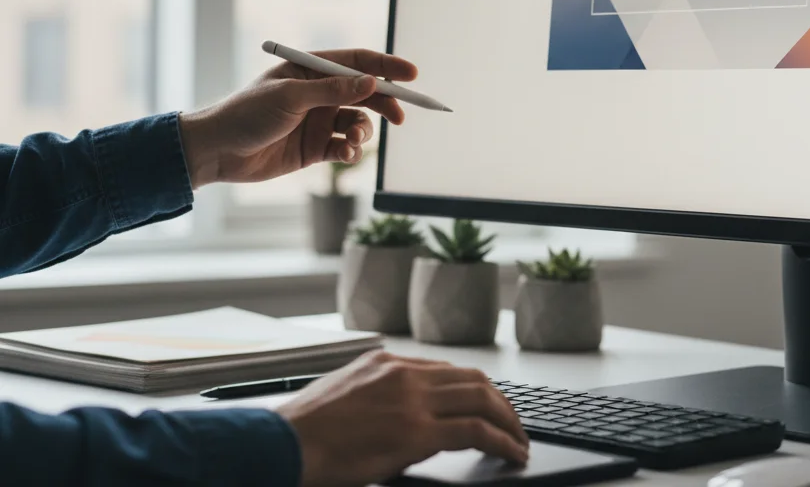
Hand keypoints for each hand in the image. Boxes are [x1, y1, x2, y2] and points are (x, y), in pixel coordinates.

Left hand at [178, 49, 416, 187]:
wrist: (218, 152)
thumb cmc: (246, 114)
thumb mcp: (290, 97)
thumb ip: (334, 91)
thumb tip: (371, 82)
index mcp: (310, 69)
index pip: (357, 61)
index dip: (386, 66)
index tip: (412, 74)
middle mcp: (318, 93)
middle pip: (365, 93)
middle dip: (384, 103)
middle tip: (400, 117)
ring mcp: (318, 120)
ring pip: (359, 122)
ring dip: (364, 131)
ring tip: (353, 140)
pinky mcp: (315, 147)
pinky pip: (345, 147)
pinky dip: (351, 150)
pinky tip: (344, 154)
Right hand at [277, 350, 529, 486]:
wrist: (284, 443)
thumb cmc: (303, 430)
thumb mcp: (343, 393)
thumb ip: (376, 395)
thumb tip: (396, 416)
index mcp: (386, 362)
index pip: (445, 370)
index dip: (473, 390)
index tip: (486, 406)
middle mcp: (404, 373)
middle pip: (473, 379)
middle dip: (500, 402)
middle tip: (513, 423)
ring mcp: (412, 400)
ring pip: (482, 399)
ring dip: (508, 421)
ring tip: (519, 440)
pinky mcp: (416, 431)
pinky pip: (476, 431)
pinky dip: (502, 441)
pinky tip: (512, 453)